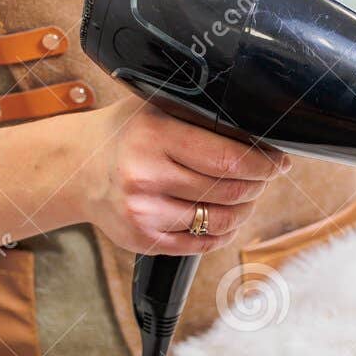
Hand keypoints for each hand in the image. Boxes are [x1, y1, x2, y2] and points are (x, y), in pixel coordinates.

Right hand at [75, 99, 289, 254]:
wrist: (78, 167)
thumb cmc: (128, 136)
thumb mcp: (158, 111)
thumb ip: (202, 122)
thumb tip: (261, 139)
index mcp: (153, 136)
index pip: (231, 159)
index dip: (264, 164)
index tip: (278, 163)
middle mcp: (145, 175)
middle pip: (231, 192)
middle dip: (257, 185)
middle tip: (262, 177)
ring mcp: (144, 212)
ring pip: (222, 221)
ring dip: (244, 210)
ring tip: (243, 197)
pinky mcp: (145, 239)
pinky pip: (204, 244)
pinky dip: (223, 232)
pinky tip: (221, 217)